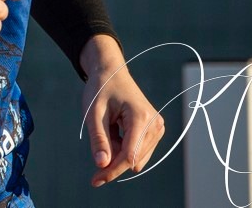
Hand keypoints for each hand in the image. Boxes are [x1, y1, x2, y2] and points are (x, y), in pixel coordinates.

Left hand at [79, 36, 165, 187]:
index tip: (95, 180)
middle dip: (113, 159)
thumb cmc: (101, 88)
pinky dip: (124, 147)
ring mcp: (157, 128)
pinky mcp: (155, 130)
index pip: (129, 156)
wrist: (111, 71)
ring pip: (136, 159)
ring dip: (118, 151)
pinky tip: (116, 130)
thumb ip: (98, 138)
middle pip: (133, 160)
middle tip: (97, 142)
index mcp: (141, 117)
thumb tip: (102, 164)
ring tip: (109, 128)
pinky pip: (138, 152)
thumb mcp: (94, 113)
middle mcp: (155, 124)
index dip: (111, 171)